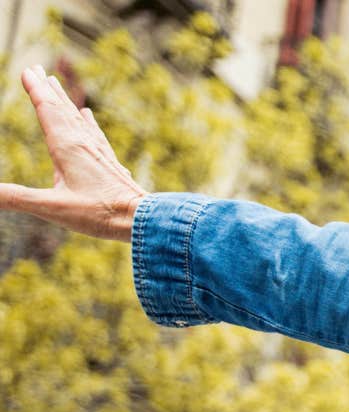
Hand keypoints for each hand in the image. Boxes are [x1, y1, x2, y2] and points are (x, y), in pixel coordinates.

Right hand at [0, 65, 147, 241]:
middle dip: (48, 89)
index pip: (47, 111)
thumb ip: (17, 198)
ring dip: (65, 101)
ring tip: (57, 84)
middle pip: (62, 110)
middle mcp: (84, 144)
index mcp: (67, 147)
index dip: (36, 90)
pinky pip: (95, 135)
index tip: (27, 70)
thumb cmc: (101, 214)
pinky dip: (87, 122)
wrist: (144, 220)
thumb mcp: (52, 207)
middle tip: (38, 69)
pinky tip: (88, 117)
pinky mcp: (110, 164)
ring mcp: (99, 153)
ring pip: (78, 120)